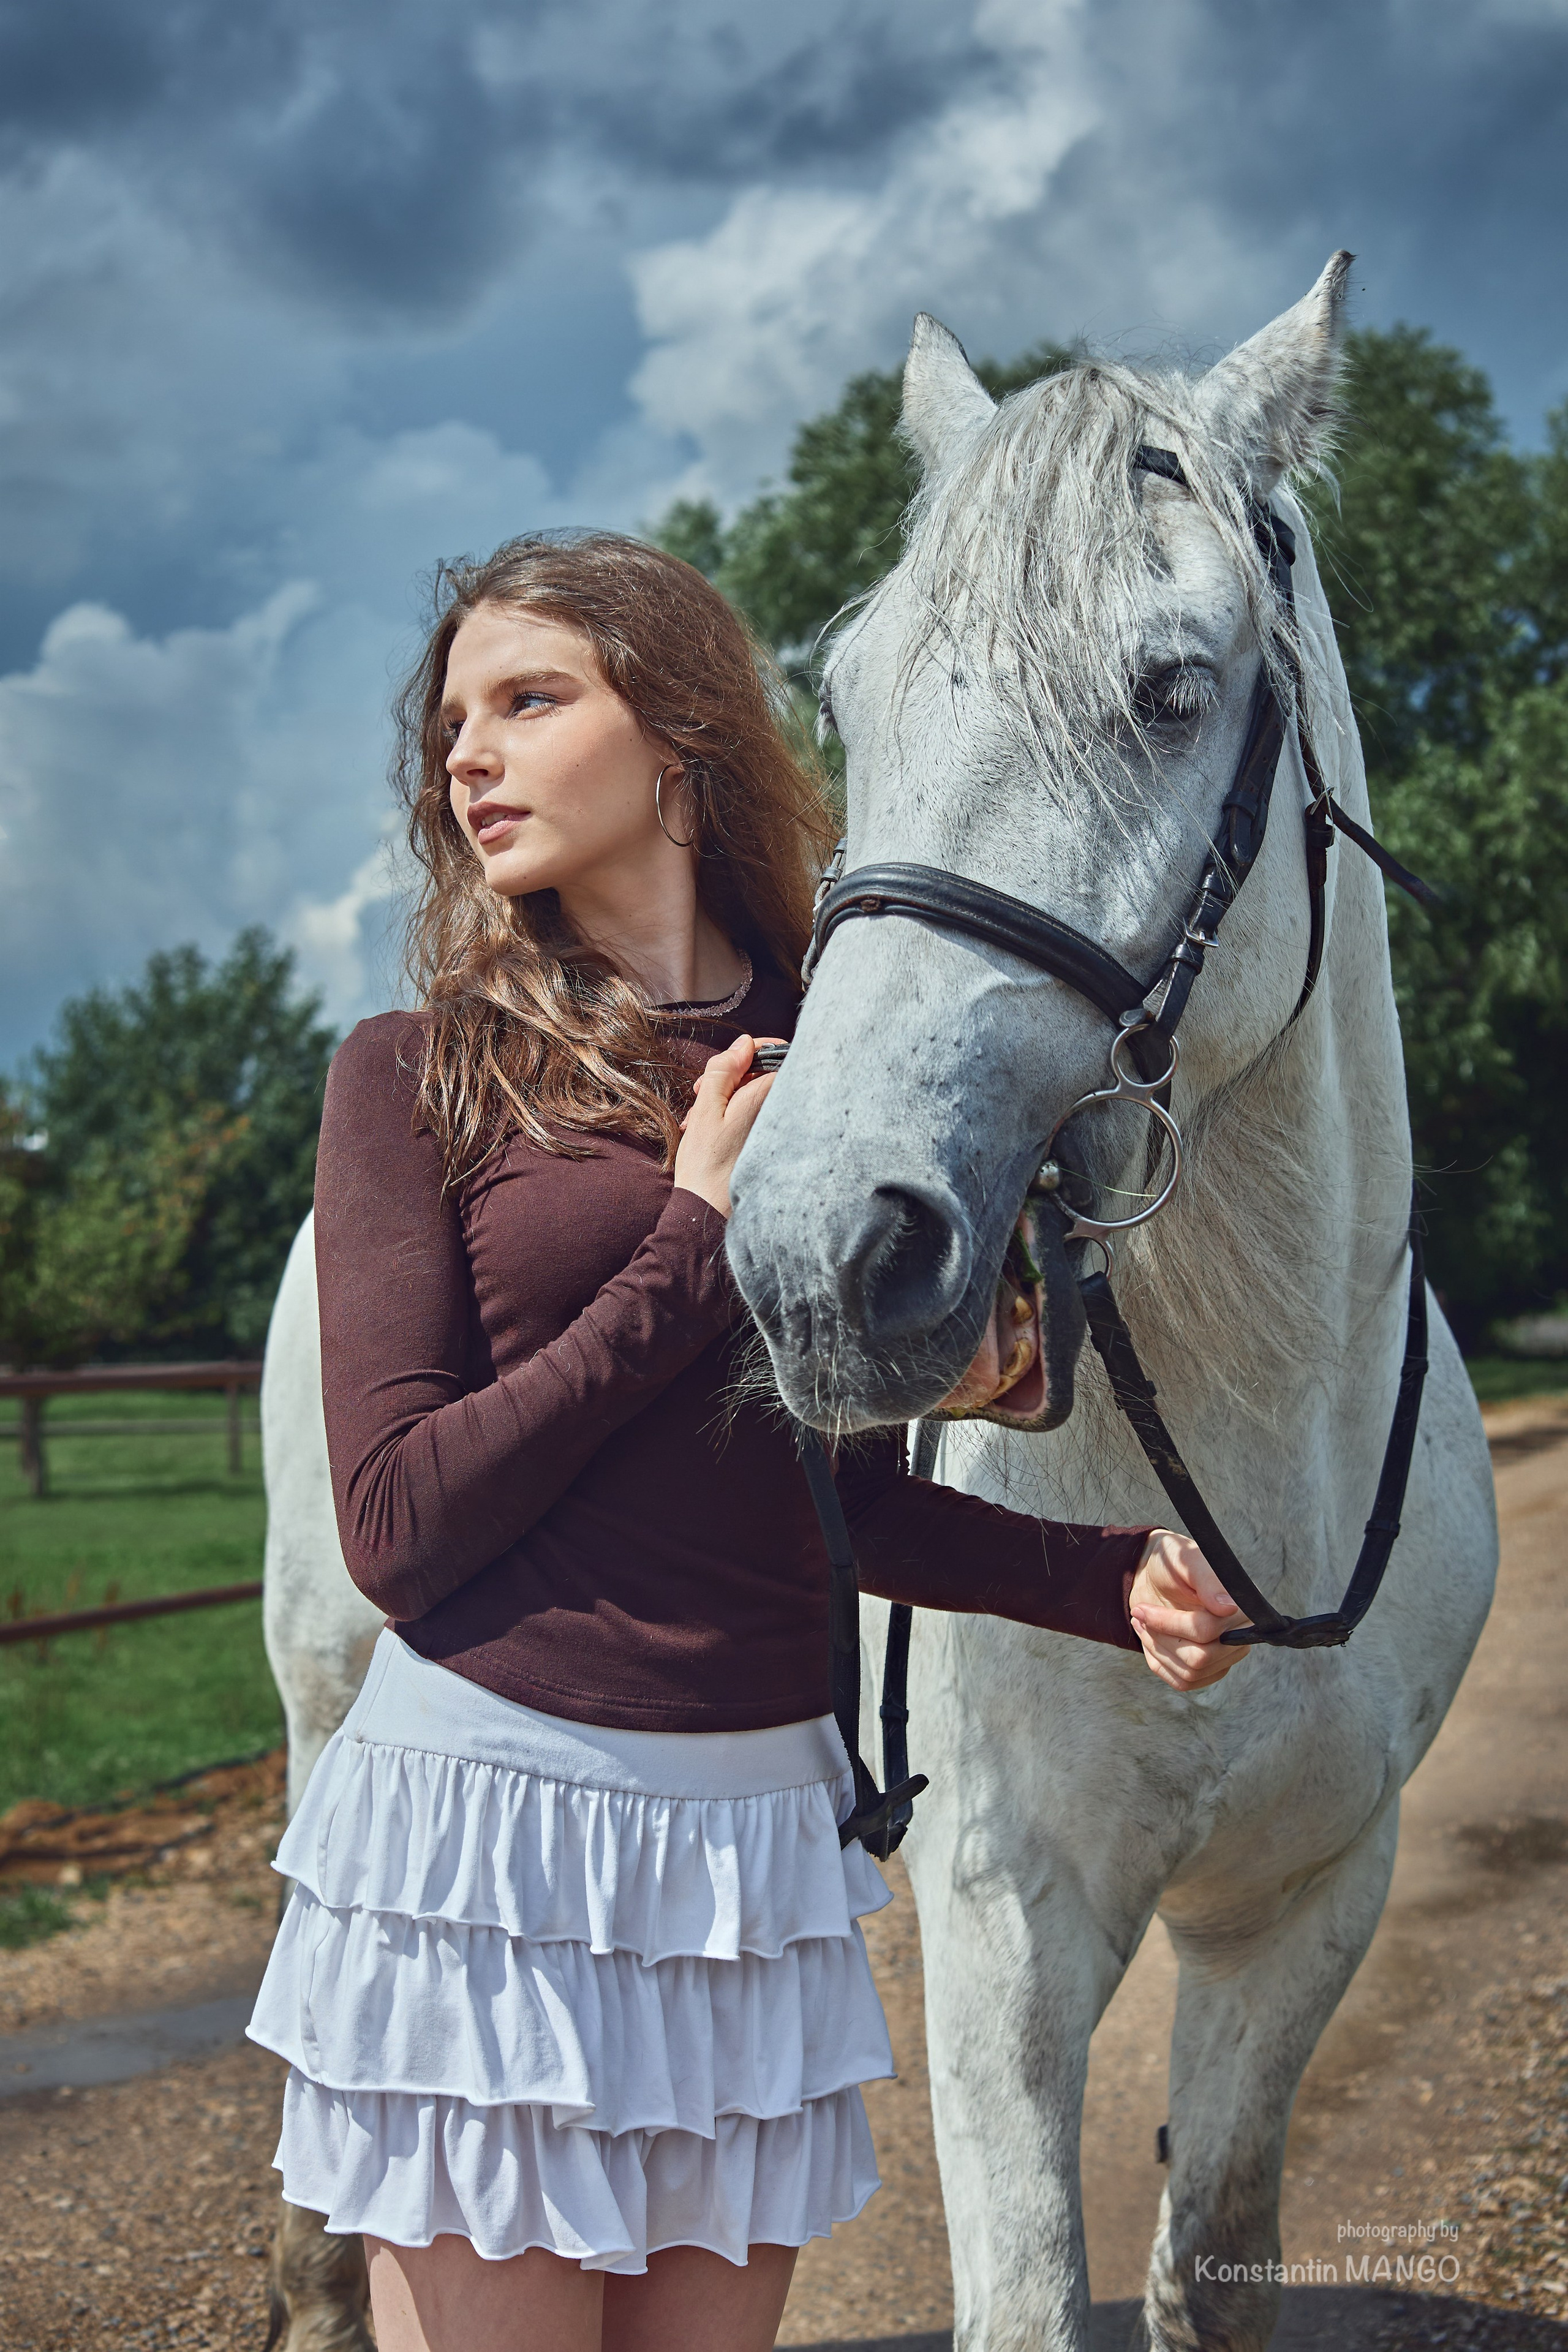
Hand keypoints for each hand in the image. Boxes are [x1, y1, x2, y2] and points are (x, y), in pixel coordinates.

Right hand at [672, 1035, 779, 1217]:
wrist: (708, 1210)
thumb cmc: (706, 1163)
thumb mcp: (706, 1109)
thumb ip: (724, 1071)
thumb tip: (744, 1043)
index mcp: (766, 1099)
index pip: (778, 1054)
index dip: (752, 1050)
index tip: (729, 1060)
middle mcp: (776, 1112)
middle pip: (761, 1073)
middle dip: (729, 1074)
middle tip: (700, 1090)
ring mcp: (771, 1128)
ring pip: (751, 1094)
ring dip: (723, 1096)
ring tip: (697, 1115)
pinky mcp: (763, 1141)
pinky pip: (750, 1115)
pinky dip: (729, 1114)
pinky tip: (706, 1128)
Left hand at [1128, 1532, 1249, 1691]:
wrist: (1157, 1574)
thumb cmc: (1173, 1562)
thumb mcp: (1186, 1560)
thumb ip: (1208, 1580)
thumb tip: (1229, 1608)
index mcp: (1240, 1608)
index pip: (1207, 1630)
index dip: (1170, 1623)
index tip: (1142, 1609)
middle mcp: (1238, 1636)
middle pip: (1199, 1658)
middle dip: (1161, 1637)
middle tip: (1139, 1615)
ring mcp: (1224, 1656)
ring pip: (1189, 1672)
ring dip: (1157, 1648)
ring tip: (1141, 1622)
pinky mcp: (1208, 1670)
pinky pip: (1183, 1682)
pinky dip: (1159, 1663)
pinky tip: (1149, 1639)